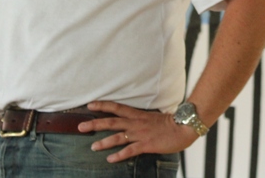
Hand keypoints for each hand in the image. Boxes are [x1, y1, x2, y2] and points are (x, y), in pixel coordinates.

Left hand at [77, 101, 198, 162]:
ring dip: (104, 142)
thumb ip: (143, 120)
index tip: (90, 104)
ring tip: (92, 146)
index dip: (103, 105)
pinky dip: (119, 155)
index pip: (117, 107)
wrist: (184, 127)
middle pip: (111, 122)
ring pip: (118, 137)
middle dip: (95, 123)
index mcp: (138, 115)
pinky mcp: (146, 144)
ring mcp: (140, 134)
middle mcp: (136, 123)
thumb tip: (134, 122)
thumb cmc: (172, 123)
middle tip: (80, 126)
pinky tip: (110, 159)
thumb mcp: (154, 117)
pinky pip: (130, 150)